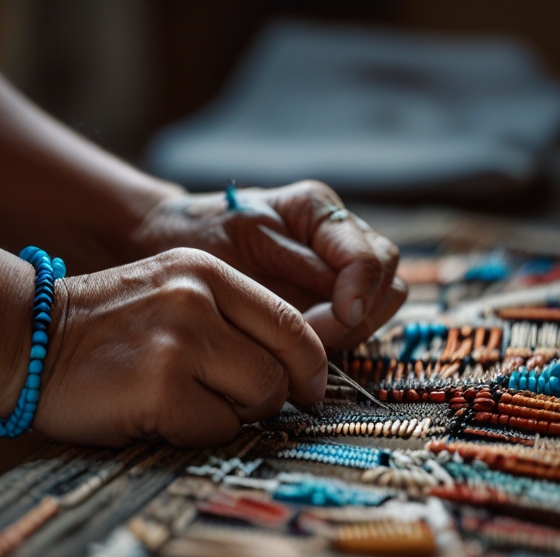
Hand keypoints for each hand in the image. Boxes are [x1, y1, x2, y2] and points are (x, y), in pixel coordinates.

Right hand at [11, 248, 327, 447]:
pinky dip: (196, 434)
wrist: (28, 338)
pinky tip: (157, 415)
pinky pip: (216, 430)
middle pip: (281, 369)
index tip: (309, 390)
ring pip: (256, 400)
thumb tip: (296, 372)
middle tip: (234, 405)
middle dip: (267, 399)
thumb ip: (231, 317)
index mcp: (206, 273)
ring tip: (184, 402)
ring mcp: (180, 343)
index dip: (311, 365)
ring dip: (230, 415)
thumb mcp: (171, 292)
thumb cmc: (105, 328)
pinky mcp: (161, 388)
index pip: (290, 323)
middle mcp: (198, 300)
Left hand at [132, 180, 406, 348]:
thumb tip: (345, 310)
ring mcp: (338, 262)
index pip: (369, 257)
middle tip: (312, 341)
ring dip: (353, 330)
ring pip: (382, 302)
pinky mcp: (330, 292)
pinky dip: (340, 336)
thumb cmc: (195, 240)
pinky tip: (301, 344)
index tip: (336, 320)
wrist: (171, 241)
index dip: (359, 294)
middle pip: (388, 280)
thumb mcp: (241, 246)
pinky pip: (358, 318)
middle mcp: (336, 232)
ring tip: (303, 343)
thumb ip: (294, 274)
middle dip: (359, 317)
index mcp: (315, 209)